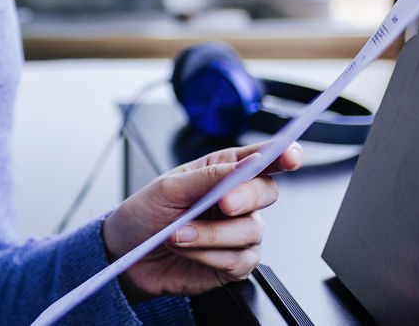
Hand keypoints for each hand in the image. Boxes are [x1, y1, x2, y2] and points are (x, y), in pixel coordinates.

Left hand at [101, 141, 303, 300]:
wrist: (129, 253)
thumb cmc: (145, 214)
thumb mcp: (167, 188)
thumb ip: (207, 177)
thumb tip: (243, 166)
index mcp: (222, 170)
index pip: (261, 159)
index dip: (282, 154)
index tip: (289, 156)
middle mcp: (236, 200)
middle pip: (267, 192)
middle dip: (246, 197)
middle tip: (223, 203)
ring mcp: (238, 233)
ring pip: (251, 230)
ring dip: (211, 233)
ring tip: (178, 233)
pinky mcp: (235, 263)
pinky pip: (239, 260)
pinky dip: (209, 254)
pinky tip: (187, 250)